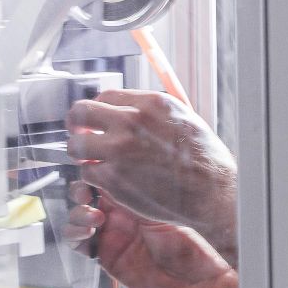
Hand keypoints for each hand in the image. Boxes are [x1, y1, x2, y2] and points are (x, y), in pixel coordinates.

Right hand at [64, 181, 237, 287]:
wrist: (193, 278)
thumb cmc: (189, 240)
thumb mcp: (161, 208)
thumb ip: (134, 192)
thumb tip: (111, 170)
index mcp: (134, 196)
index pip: (104, 178)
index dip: (92, 172)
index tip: (88, 168)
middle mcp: (120, 213)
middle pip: (85, 195)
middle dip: (80, 190)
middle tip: (87, 193)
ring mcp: (111, 234)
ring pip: (77, 218)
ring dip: (78, 214)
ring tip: (94, 217)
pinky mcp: (105, 256)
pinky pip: (79, 244)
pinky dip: (75, 235)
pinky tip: (88, 233)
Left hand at [67, 90, 238, 259]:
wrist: (212, 191)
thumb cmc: (202, 157)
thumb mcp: (181, 117)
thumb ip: (150, 110)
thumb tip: (126, 108)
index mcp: (150, 103)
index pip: (104, 96)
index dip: (95, 110)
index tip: (94, 121)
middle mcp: (132, 122)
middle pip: (80, 113)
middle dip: (76, 125)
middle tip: (79, 136)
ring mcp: (120, 151)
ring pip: (76, 146)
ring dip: (82, 154)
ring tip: (94, 161)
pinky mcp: (115, 179)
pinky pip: (88, 174)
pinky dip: (95, 178)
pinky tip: (110, 180)